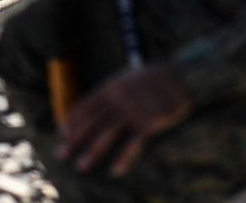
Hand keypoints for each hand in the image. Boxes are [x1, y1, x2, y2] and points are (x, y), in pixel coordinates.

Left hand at [58, 64, 191, 176]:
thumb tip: (98, 108)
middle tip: (61, 155)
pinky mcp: (151, 122)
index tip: (62, 135)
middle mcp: (120, 98)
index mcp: (112, 86)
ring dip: (93, 150)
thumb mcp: (130, 78)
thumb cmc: (155, 79)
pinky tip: (116, 171)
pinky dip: (125, 158)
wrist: (183, 75)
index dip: (73, 122)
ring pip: (109, 133)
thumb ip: (114, 92)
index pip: (86, 106)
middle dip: (76, 139)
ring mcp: (135, 110)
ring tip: (81, 166)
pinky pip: (135, 143)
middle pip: (93, 122)